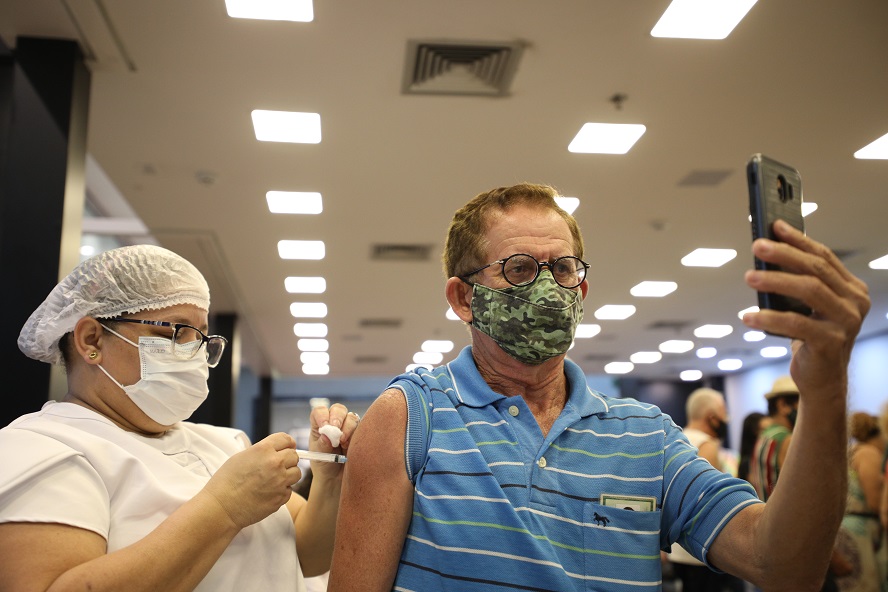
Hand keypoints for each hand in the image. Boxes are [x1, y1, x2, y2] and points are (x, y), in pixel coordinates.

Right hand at [202, 432, 300, 529]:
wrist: (221, 507)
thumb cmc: (226, 482)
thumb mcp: (241, 457)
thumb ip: (261, 451)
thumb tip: (275, 451)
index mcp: (264, 449)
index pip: (286, 439)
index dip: (287, 444)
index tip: (287, 448)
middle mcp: (275, 463)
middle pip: (294, 456)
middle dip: (288, 459)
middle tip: (277, 466)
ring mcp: (280, 481)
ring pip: (296, 473)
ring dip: (288, 475)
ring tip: (274, 479)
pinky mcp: (281, 497)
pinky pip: (290, 490)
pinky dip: (282, 490)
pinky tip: (269, 492)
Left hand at [307, 403, 359, 479]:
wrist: (336, 479)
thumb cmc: (324, 466)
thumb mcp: (319, 457)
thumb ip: (322, 446)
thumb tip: (326, 435)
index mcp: (320, 425)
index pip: (320, 411)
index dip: (322, 415)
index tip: (324, 426)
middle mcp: (334, 422)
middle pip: (338, 409)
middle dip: (337, 417)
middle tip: (336, 430)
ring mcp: (348, 427)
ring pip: (351, 417)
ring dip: (347, 428)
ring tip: (342, 443)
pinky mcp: (359, 433)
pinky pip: (362, 427)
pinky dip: (355, 434)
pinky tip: (349, 446)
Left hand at [743, 220, 869, 398]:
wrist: (822, 379)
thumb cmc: (810, 337)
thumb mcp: (807, 307)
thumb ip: (798, 282)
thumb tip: (766, 253)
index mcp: (852, 288)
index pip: (823, 257)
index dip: (799, 240)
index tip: (775, 226)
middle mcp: (855, 302)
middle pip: (816, 269)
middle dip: (784, 254)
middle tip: (757, 245)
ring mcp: (847, 322)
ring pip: (810, 290)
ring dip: (775, 281)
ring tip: (748, 276)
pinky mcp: (832, 342)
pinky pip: (797, 324)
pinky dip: (769, 318)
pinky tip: (747, 316)